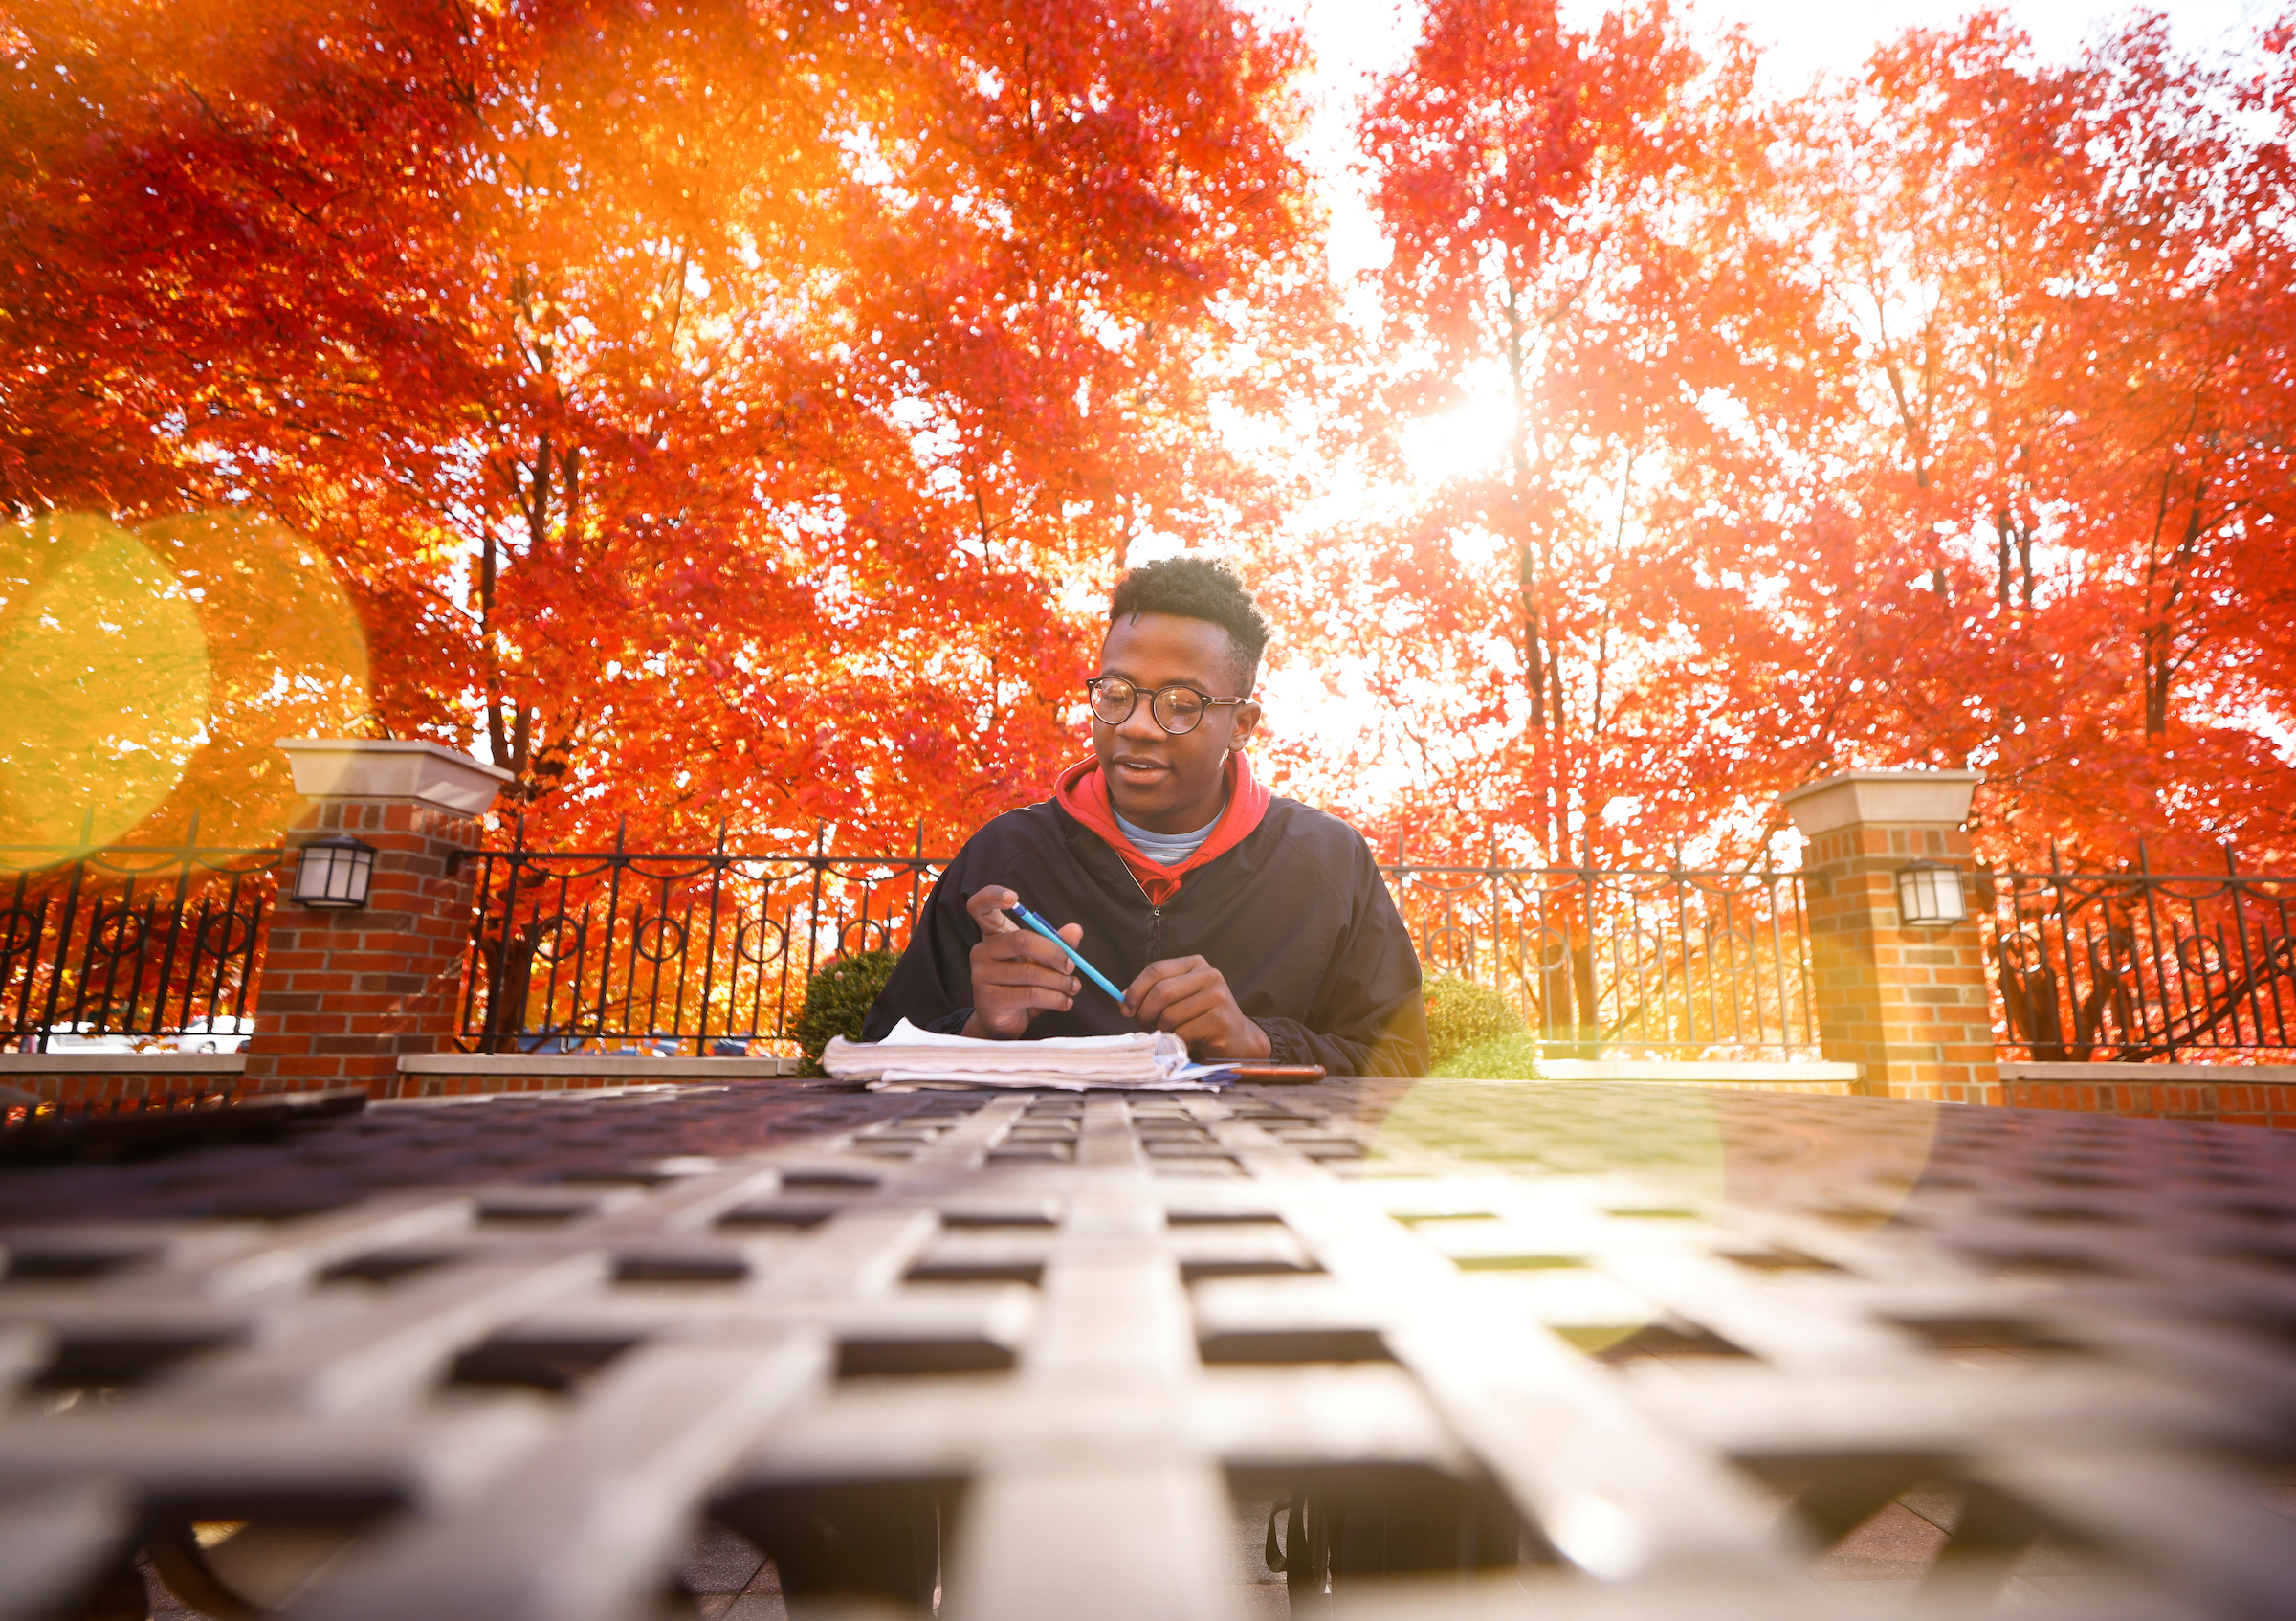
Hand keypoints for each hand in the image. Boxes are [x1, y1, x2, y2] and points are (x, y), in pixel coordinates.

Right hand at [961, 885, 1083, 1038]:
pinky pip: (1030, 994)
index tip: (1014, 897)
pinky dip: (1055, 999)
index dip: (993, 895)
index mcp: (993, 935)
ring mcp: (981, 976)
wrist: (1004, 1023)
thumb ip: (1058, 945)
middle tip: (1072, 966)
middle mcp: (982, 951)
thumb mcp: (1042, 962)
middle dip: (1054, 952)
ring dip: (1059, 981)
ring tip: (1073, 988)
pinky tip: (1065, 1002)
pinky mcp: (989, 1000)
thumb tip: (1075, 929)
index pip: (980, 908)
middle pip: (1020, 939)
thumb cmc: (1022, 987)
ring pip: (1030, 971)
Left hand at [1123, 956, 1271, 1061]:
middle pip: (1161, 991)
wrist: (1236, 1038)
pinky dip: (1177, 1040)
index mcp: (1195, 964)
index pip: (1156, 970)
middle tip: (1145, 1025)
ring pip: (1170, 1015)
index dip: (1135, 990)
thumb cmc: (1199, 1018)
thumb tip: (1122, 1000)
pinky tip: (1186, 1040)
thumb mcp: (1177, 999)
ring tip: (1170, 1033)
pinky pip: (1183, 1032)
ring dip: (1162, 1030)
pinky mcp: (1221, 1020)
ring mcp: (1219, 997)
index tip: (1126, 1008)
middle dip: (1145, 1013)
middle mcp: (1210, 975)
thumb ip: (1151, 995)